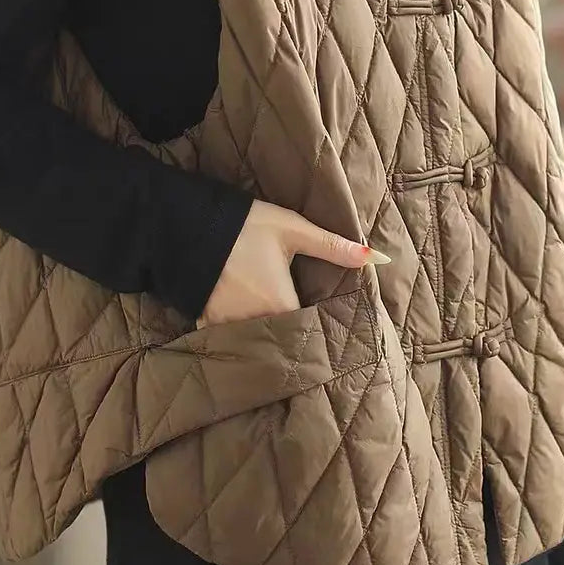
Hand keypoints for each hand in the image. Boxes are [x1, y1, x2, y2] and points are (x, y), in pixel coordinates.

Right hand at [194, 199, 389, 328]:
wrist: (187, 224)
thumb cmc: (246, 226)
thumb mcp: (293, 230)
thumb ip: (332, 247)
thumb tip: (376, 257)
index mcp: (280, 304)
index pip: (307, 330)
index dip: (317, 331)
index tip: (325, 331)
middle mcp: (255, 322)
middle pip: (281, 339)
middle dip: (292, 338)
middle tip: (301, 334)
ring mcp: (227, 324)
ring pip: (254, 340)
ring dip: (264, 337)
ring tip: (274, 332)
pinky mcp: (205, 321)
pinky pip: (225, 337)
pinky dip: (234, 335)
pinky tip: (241, 327)